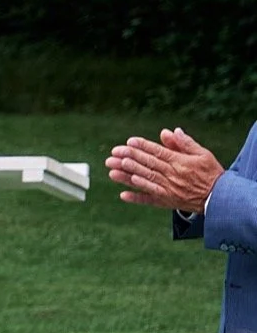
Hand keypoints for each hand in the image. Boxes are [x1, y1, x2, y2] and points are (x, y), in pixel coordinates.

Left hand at [106, 128, 224, 213]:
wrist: (220, 198)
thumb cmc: (211, 173)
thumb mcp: (203, 154)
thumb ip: (185, 143)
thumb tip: (170, 131)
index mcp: (181, 163)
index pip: (158, 153)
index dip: (143, 147)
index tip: (129, 142)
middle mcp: (173, 176)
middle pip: (148, 165)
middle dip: (130, 158)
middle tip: (114, 153)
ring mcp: (169, 190)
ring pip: (145, 181)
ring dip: (128, 176)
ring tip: (113, 170)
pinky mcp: (167, 202)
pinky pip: (150, 200)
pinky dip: (137, 198)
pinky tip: (123, 195)